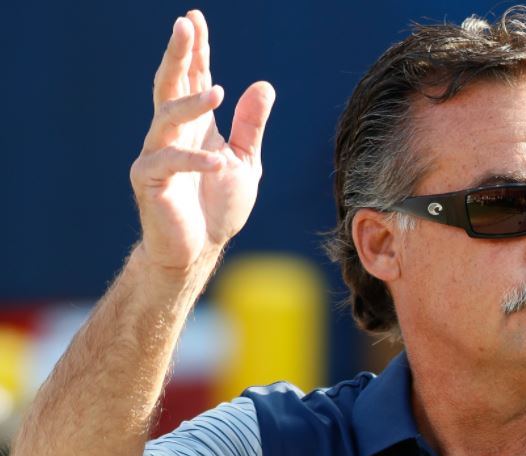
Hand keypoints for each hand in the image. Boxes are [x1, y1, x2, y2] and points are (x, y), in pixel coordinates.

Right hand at [130, 10, 274, 273]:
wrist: (199, 249)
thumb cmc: (217, 206)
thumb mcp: (244, 162)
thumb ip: (250, 126)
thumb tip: (264, 84)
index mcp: (194, 125)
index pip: (193, 79)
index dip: (195, 51)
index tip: (194, 19)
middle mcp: (170, 134)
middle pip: (170, 85)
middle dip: (178, 55)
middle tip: (185, 25)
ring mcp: (156, 155)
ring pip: (166, 117)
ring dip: (191, 103)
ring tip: (217, 90)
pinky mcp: (149, 181)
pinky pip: (169, 163)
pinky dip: (195, 161)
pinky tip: (219, 162)